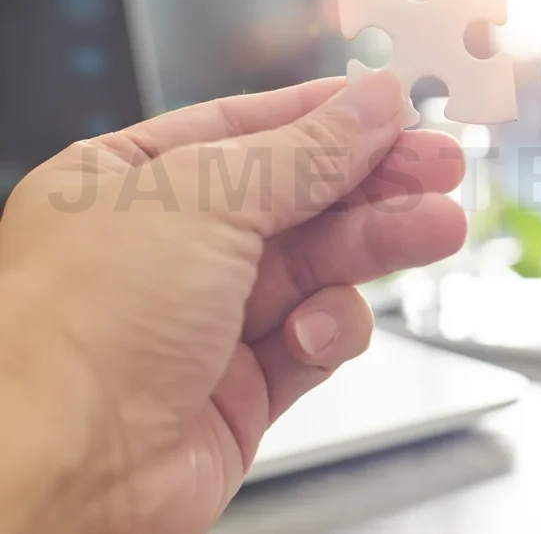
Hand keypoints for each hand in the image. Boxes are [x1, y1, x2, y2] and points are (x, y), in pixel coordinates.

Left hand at [0, 72, 466, 533]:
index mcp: (130, 182)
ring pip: (318, 267)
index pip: (249, 130)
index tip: (395, 111)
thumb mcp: (205, 202)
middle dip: (374, 183)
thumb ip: (305, 152)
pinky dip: (329, 332)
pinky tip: (321, 332)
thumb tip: (372, 103)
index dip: (329, 118)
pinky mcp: (242, 385)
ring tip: (435, 229)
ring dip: (377, 247)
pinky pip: (312, 339)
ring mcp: (206, 319)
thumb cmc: (78, 332)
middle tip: (439, 169)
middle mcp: (167, 249)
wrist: (60, 478)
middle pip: (299, 198)